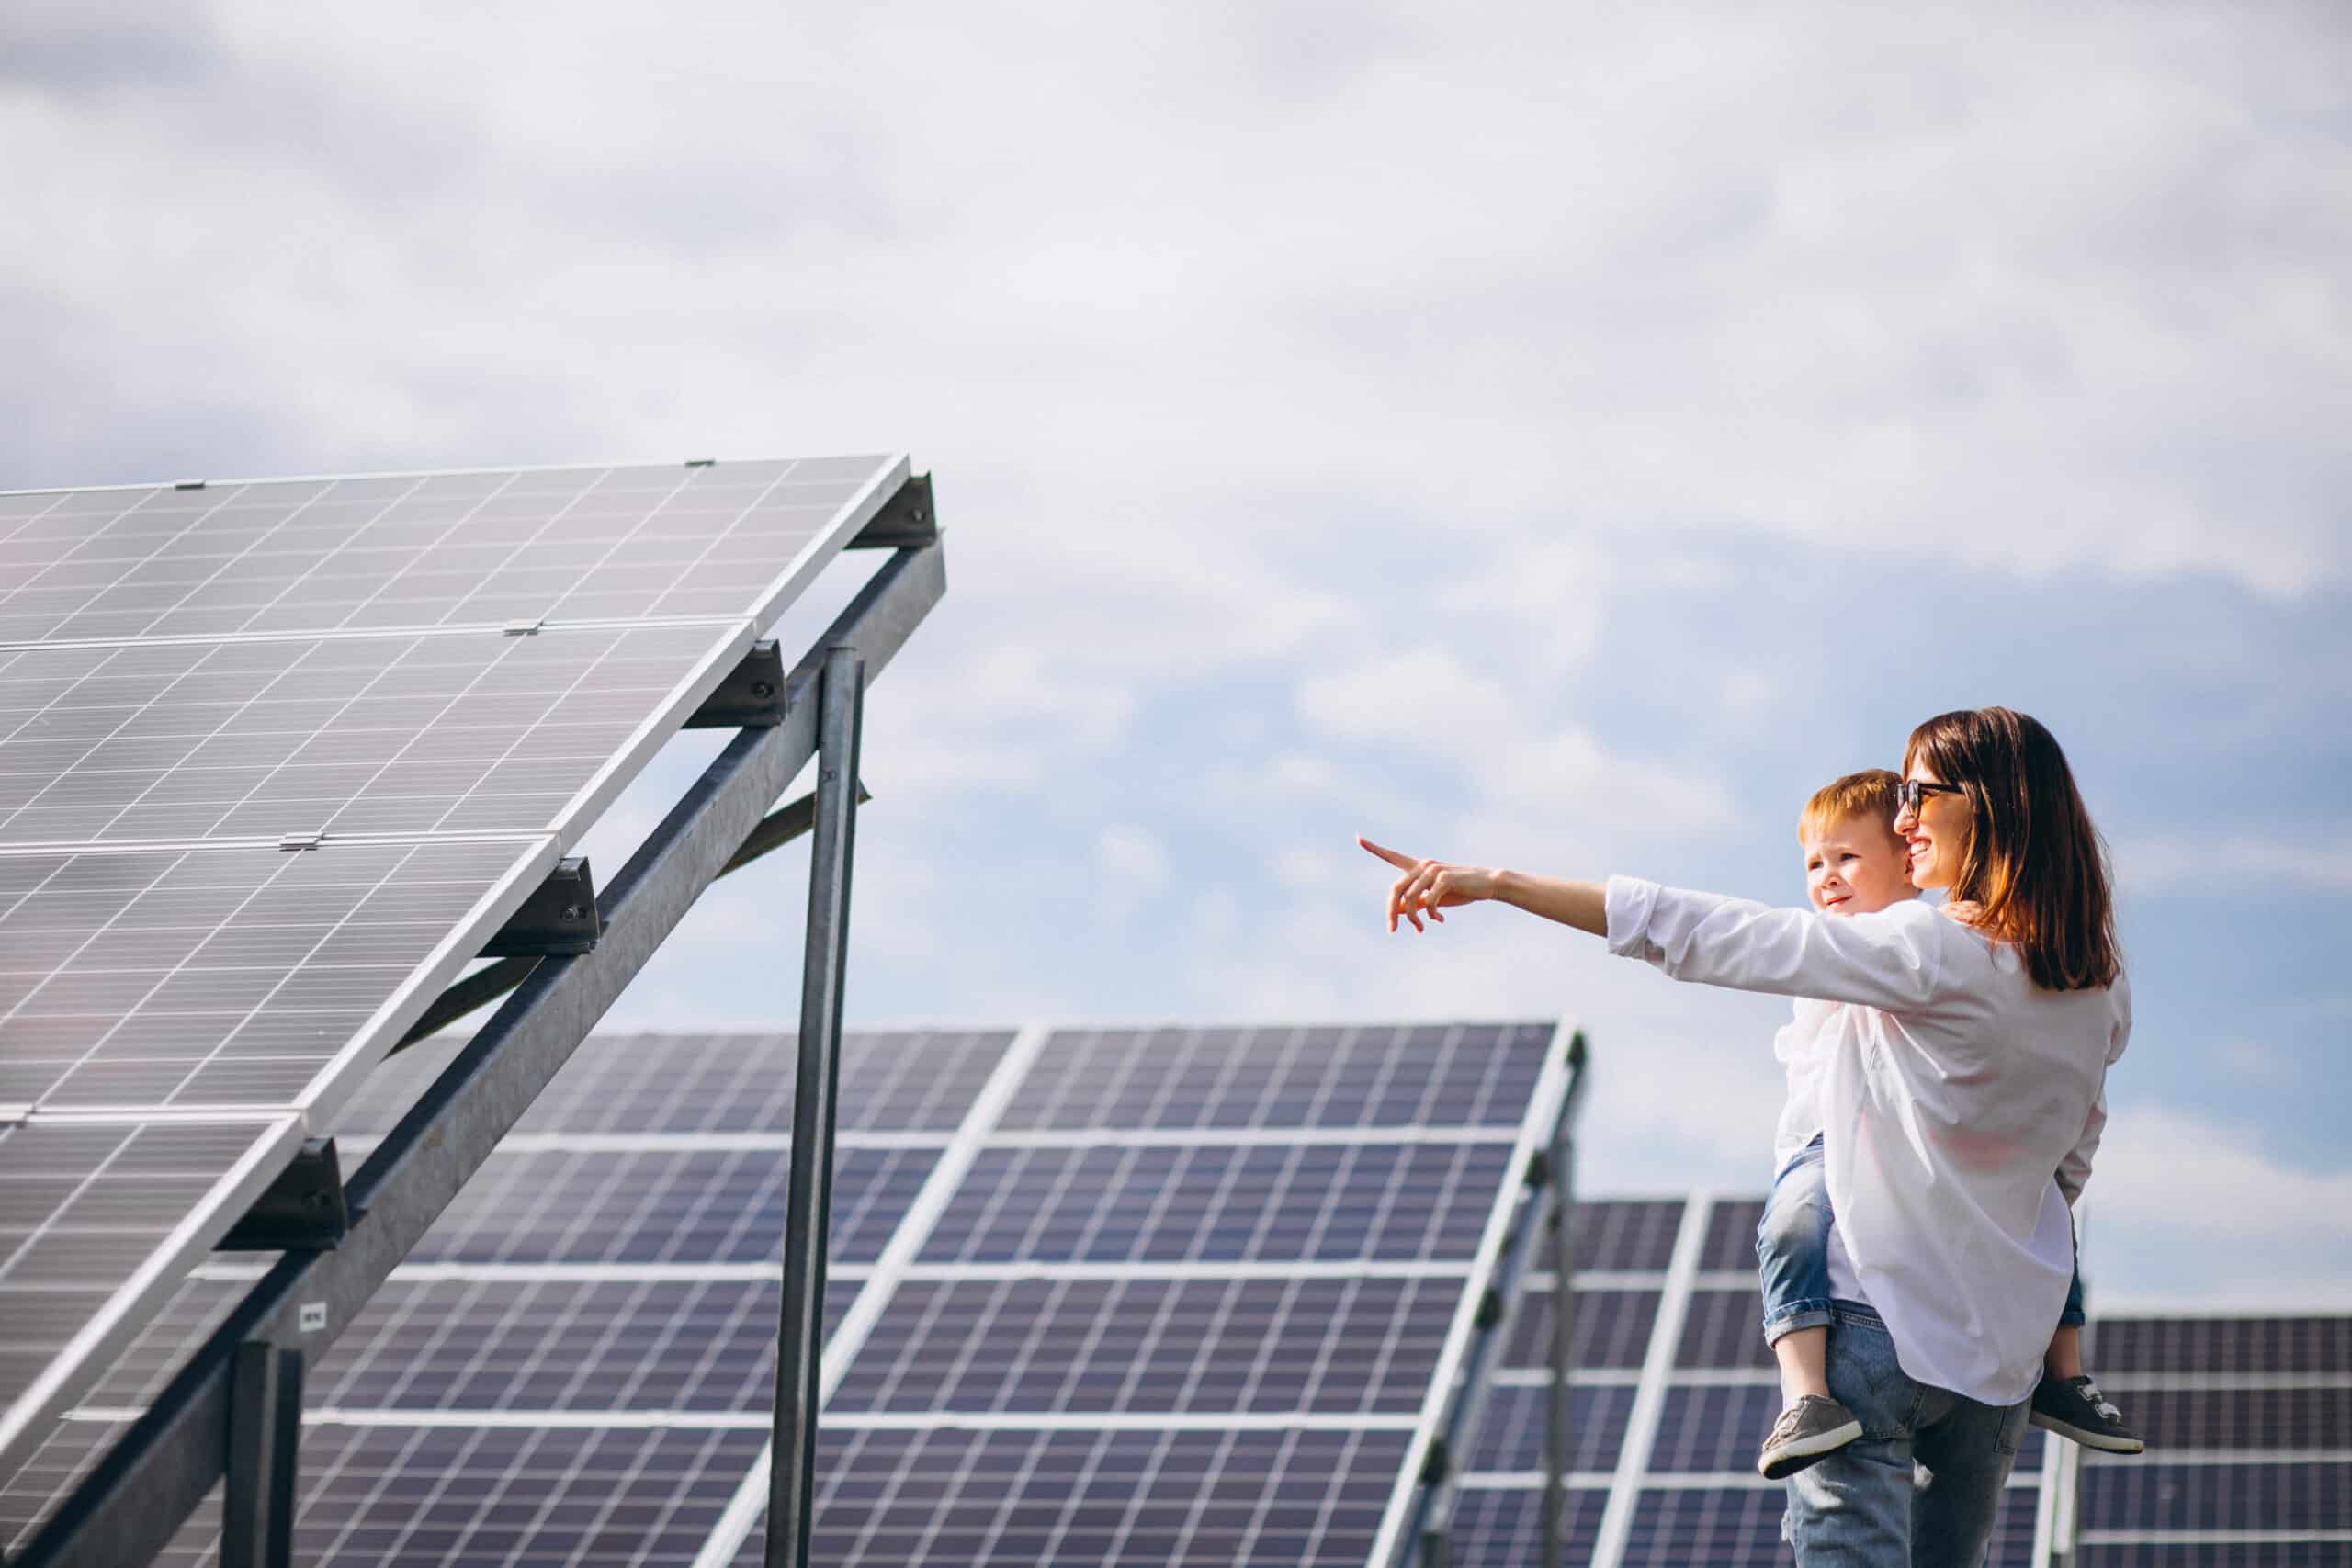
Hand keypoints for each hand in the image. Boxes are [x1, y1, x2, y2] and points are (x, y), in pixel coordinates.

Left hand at [1358, 836, 1499, 932]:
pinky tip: (1439, 919)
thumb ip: (1415, 902)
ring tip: (1421, 928)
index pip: (1392, 856)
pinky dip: (1431, 914)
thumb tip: (1396, 911)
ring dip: (1414, 919)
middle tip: (1391, 929)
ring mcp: (1433, 870)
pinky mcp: (1444, 878)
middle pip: (1395, 890)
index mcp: (1418, 867)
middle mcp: (1423, 865)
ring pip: (1410, 899)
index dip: (1374, 848)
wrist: (1487, 884)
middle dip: (1391, 912)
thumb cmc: (1460, 891)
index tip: (1358, 838)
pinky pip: (1428, 902)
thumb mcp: (1433, 898)